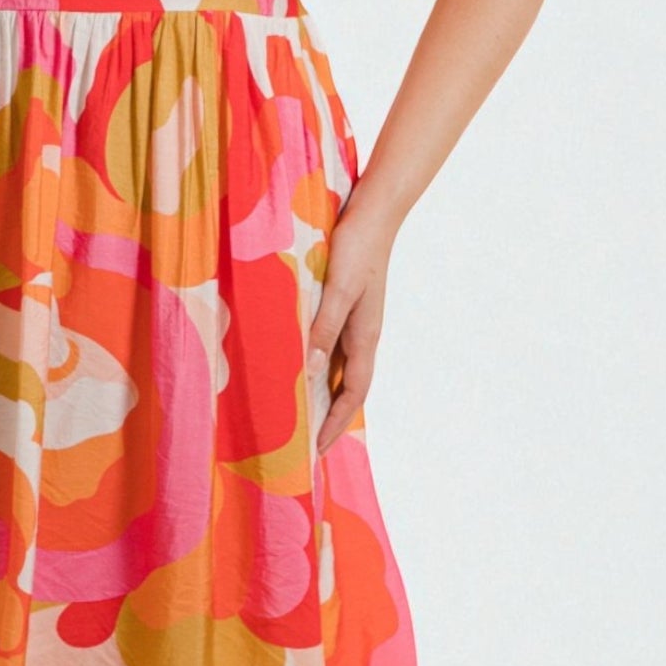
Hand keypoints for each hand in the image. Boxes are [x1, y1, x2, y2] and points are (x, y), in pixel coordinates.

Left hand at [305, 187, 398, 455]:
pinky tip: (293, 362)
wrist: (371, 213)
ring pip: (334, 367)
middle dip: (327, 416)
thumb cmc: (356, 249)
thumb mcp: (338, 291)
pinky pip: (326, 344)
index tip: (316, 451)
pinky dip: (312, 361)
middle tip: (303, 443)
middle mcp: (360, 334)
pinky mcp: (341, 304)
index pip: (351, 394)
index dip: (335, 423)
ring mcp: (352, 320)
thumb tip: (308, 373)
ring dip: (318, 391)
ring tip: (294, 412)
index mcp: (364, 337)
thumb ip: (323, 329)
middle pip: (344, 387)